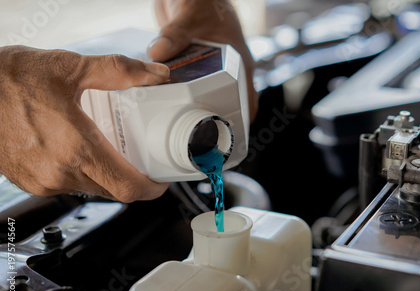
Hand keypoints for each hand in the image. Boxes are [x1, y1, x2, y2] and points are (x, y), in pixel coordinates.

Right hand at [0, 46, 169, 201]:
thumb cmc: (8, 80)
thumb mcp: (69, 68)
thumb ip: (118, 71)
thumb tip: (154, 74)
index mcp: (76, 148)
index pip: (127, 187)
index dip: (151, 188)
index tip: (161, 180)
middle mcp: (60, 172)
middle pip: (114, 191)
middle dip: (133, 179)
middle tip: (142, 160)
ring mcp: (43, 181)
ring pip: (92, 189)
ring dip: (108, 175)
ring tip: (112, 149)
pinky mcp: (30, 182)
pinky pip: (69, 186)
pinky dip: (83, 173)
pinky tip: (81, 150)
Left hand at [148, 0, 256, 120]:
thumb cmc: (206, 0)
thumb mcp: (192, 15)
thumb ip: (176, 33)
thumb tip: (158, 52)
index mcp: (239, 63)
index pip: (246, 100)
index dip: (238, 119)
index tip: (224, 133)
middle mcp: (227, 71)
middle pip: (222, 104)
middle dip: (208, 117)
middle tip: (191, 130)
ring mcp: (208, 72)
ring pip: (202, 99)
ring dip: (189, 107)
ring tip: (174, 120)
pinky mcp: (191, 70)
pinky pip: (184, 87)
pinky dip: (175, 94)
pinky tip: (161, 100)